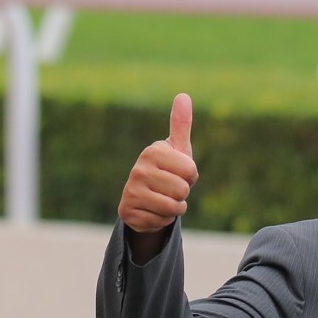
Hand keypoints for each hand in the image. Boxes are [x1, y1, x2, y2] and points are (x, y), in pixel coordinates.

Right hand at [118, 93, 199, 232]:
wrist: (145, 198)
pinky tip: (152, 211)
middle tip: (170, 188)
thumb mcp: (178, 149)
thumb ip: (181, 124)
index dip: (190, 176)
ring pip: (173, 208)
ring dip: (174, 209)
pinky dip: (162, 220)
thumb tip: (183, 95)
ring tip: (163, 199)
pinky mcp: (127, 212)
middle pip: (182, 190)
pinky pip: (161, 221)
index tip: (178, 172)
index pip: (190, 170)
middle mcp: (138, 169)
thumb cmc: (168, 170)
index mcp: (152, 151)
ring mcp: (131, 191)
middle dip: (182, 194)